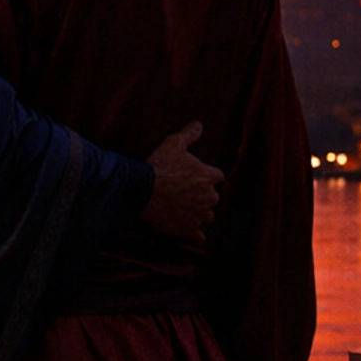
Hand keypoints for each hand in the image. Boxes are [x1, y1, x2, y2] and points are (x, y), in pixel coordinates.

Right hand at [142, 122, 222, 245]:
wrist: (142, 192)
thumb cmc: (159, 166)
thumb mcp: (173, 144)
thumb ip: (189, 134)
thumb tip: (199, 123)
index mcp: (209, 177)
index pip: (218, 177)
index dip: (207, 176)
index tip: (195, 177)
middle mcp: (210, 198)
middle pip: (212, 198)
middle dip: (202, 197)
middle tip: (183, 194)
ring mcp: (200, 216)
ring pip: (206, 217)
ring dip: (198, 214)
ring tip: (181, 210)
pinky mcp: (189, 232)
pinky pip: (198, 237)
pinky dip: (193, 234)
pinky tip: (184, 230)